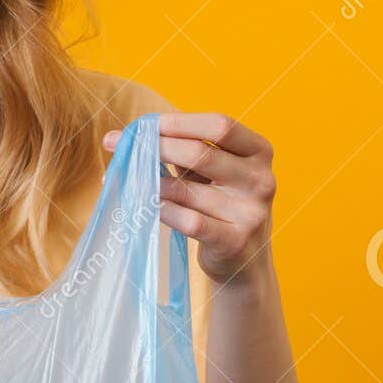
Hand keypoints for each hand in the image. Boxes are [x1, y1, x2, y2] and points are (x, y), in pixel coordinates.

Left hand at [102, 112, 275, 285]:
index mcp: (259, 152)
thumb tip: (122, 138)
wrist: (244, 260)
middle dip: (156, 147)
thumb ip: (181, 151)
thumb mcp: (213, 173)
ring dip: (151, 181)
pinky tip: (146, 206)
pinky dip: (162, 209)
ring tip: (127, 177)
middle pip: (201, 153)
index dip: (179, 122)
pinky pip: (188, 220)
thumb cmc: (220, 203)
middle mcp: (261, 179)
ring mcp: (250, 212)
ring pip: (187, 189)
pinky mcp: (234, 242)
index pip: (220, 126)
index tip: (144, 125)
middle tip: (121, 147)